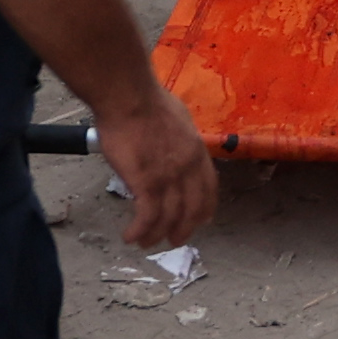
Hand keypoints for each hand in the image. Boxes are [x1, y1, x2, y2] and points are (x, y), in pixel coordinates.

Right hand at [106, 90, 221, 249]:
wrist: (128, 96)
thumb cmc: (146, 100)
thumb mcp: (177, 118)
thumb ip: (178, 137)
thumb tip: (171, 143)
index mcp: (196, 151)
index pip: (208, 188)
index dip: (204, 208)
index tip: (200, 220)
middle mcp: (188, 168)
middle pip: (192, 210)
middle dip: (183, 229)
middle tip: (173, 240)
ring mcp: (169, 177)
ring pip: (169, 218)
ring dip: (156, 235)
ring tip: (145, 242)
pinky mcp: (146, 183)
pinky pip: (147, 217)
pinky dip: (139, 230)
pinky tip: (130, 235)